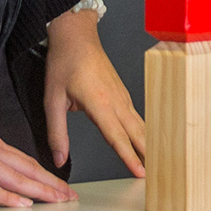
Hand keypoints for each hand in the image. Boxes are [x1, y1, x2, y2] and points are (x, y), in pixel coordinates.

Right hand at [0, 35, 76, 207]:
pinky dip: (8, 194)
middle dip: (51, 184)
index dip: (45, 176)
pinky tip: (22, 202)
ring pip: (17, 176)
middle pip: (28, 169)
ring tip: (57, 199)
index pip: (26, 162)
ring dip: (39, 189)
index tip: (61, 188)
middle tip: (71, 197)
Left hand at [44, 9, 145, 177]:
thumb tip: (58, 159)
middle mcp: (116, 100)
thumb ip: (56, 132)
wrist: (76, 35)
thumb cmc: (64, 63)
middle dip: (148, 154)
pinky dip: (144, 131)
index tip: (140, 173)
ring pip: (139, 124)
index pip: (116, 137)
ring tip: (157, 162)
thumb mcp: (52, 99)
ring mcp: (122, 95)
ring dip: (149, 143)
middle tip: (158, 175)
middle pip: (136, 133)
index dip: (129, 157)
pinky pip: (136, 116)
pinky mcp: (122, 92)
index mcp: (99, 103)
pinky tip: (146, 140)